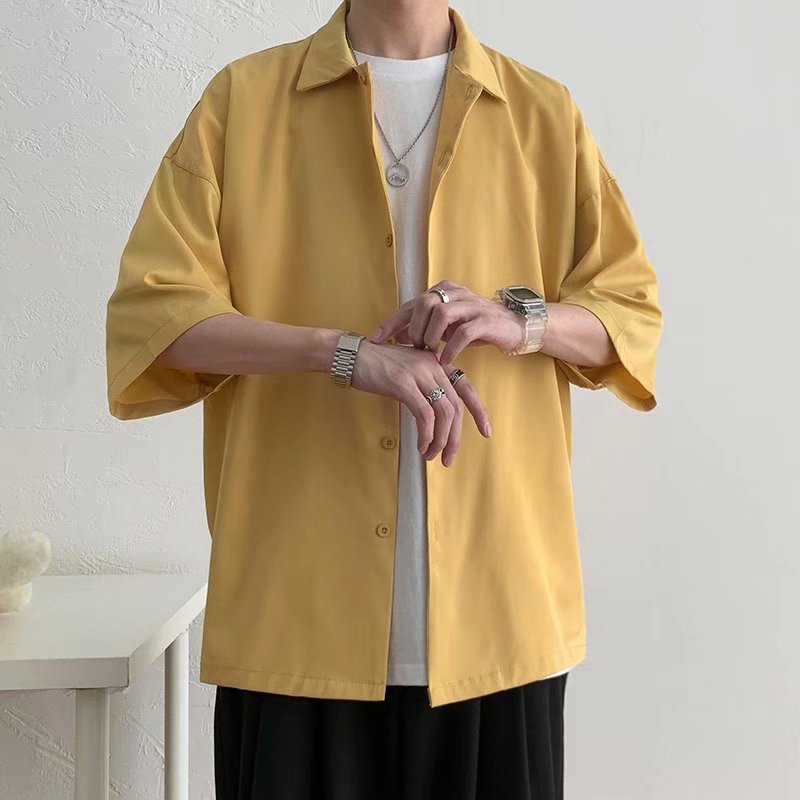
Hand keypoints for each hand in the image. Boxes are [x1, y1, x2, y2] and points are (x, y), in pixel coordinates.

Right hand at [350, 340, 491, 466]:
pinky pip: (424, 414)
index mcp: (436, 363)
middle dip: (455, 437)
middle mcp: (432, 365)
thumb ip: (423, 389)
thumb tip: (433, 420)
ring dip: (440, 439)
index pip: (466, 388)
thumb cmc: (375, 367)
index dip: (479, 411)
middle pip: (456, 407)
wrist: (350, 355)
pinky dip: (426, 434)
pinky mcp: (403, 383)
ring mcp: (419, 373)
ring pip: (444, 412)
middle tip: (448, 458)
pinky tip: (421, 445)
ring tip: (430, 455)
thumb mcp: (406, 374)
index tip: (486, 432)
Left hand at [368, 280, 525, 364]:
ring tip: (430, 352)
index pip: (411, 305)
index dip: (392, 323)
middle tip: (415, 348)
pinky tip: (446, 360)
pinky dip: (451, 348)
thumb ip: (423, 327)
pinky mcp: (485, 321)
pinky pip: (463, 333)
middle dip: (415, 329)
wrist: (513, 326)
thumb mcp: (445, 326)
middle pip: (424, 304)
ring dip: (431, 336)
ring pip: (442, 314)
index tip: (375, 340)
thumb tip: (396, 336)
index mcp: (443, 291)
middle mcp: (456, 293)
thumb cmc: (475, 326)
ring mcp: (472, 305)